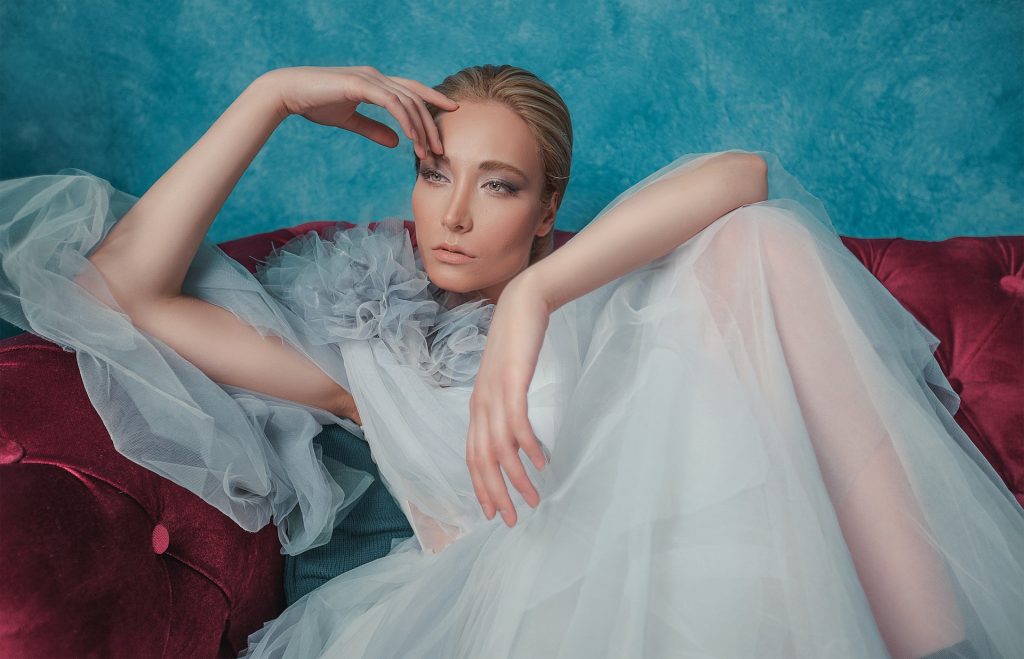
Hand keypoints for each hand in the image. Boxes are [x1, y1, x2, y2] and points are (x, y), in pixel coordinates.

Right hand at [258, 65, 459, 158]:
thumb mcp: (349, 120)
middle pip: (415, 98)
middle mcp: (376, 76)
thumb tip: (396, 142)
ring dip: (419, 128)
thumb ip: (373, 129)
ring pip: (406, 102)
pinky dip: (404, 120)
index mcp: (375, 82)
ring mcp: (369, 78)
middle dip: (430, 124)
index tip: (451, 111)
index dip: (432, 99)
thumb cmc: (314, 103)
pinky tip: (411, 137)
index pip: (412, 90)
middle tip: (440, 149)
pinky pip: (392, 103)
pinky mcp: (360, 84)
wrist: (288, 92)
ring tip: (426, 151)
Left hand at [466, 276, 550, 527]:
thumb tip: (516, 441)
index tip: (495, 512)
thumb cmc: (517, 345)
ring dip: (516, 478)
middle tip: (512, 519)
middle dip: (495, 494)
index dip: (482, 487)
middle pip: (481, 460)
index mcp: (477, 408)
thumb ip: (506, 410)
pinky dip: (528, 447)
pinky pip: (516, 423)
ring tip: (533, 498)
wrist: (522, 305)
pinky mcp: (512, 382)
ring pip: (499, 448)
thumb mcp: (508, 382)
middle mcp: (480, 405)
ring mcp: (494, 394)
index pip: (472, 457)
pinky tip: (541, 462)